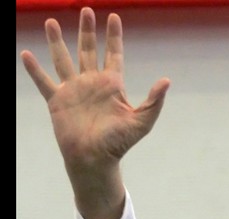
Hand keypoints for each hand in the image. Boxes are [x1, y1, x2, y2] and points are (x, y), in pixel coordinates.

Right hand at [20, 7, 170, 218]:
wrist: (94, 159)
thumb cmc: (118, 143)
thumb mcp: (142, 122)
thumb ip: (153, 101)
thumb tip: (166, 80)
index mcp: (112, 85)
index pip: (114, 54)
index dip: (114, 36)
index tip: (114, 16)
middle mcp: (92, 83)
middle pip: (89, 50)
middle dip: (87, 30)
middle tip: (86, 10)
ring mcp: (73, 90)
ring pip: (63, 59)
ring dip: (57, 41)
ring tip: (51, 21)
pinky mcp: (57, 101)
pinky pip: (43, 81)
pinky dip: (34, 69)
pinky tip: (26, 54)